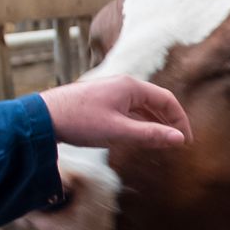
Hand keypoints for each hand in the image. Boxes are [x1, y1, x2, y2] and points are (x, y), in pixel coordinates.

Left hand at [41, 75, 190, 151]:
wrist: (43, 118)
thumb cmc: (80, 121)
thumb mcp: (119, 131)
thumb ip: (150, 135)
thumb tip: (179, 139)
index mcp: (131, 87)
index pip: (167, 100)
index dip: (180, 120)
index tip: (186, 140)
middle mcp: (123, 86)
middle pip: (156, 102)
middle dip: (169, 122)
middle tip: (177, 143)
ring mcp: (111, 93)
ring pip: (142, 108)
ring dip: (154, 124)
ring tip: (161, 143)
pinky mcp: (101, 102)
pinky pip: (128, 111)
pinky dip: (139, 123)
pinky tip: (138, 137)